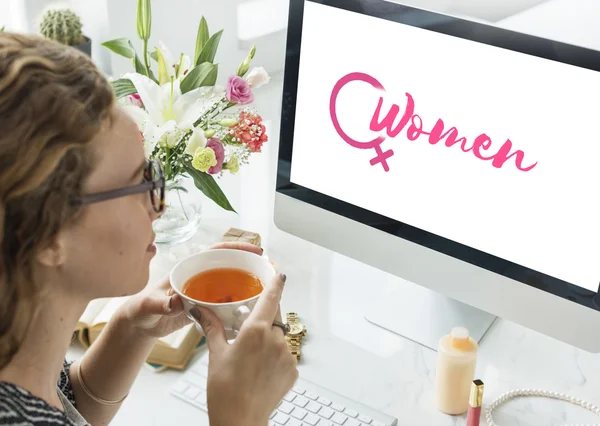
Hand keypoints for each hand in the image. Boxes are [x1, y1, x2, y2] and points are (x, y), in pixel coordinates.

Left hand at [119, 241, 263, 338]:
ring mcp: (203, 292)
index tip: (255, 250)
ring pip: (230, 284)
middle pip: (229, 265)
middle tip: (268, 270)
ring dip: (246, 285)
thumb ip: (161, 303)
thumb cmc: (141, 310)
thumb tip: (176, 300)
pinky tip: (250, 310)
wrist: (139, 325)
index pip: (216, 252)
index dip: (237, 248)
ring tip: (266, 289)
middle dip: (249, 265)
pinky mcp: (205, 307)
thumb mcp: (149, 305)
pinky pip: (226, 303)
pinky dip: (238, 305)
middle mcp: (199, 277)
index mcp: (188, 268)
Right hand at [191, 273, 297, 425]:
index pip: (271, 297)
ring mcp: (287, 356)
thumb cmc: (225, 391)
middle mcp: (275, 340)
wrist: (240, 420)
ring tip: (251, 357)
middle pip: (275, 316)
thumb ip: (212, 327)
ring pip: (280, 337)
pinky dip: (275, 357)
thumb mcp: (216, 354)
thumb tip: (200, 310)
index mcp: (256, 331)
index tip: (279, 274)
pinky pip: (285, 355)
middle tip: (250, 328)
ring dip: (269, 340)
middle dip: (265, 317)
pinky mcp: (293, 370)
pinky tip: (260, 370)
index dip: (276, 283)